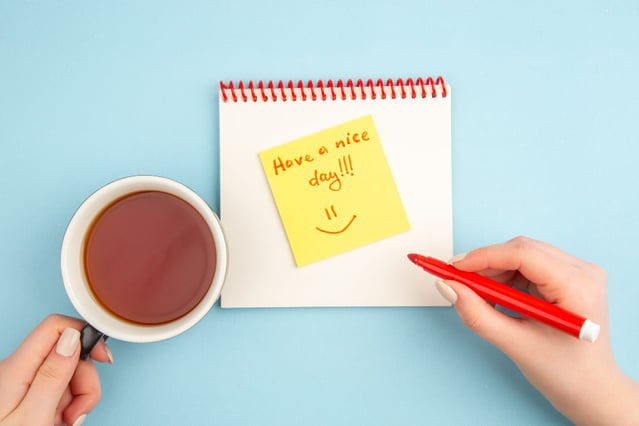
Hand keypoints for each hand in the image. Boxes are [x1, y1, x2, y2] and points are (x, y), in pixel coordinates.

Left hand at [0, 314, 111, 425]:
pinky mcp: (26, 396)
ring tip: (67, 423)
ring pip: (67, 373)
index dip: (84, 335)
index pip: (55, 327)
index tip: (102, 358)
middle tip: (78, 412)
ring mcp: (21, 383)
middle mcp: (16, 370)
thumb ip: (53, 375)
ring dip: (77, 397)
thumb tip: (72, 337)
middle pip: (67, 353)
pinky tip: (59, 422)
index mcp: (15, 369)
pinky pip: (58, 390)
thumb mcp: (33, 416)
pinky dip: (67, 406)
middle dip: (84, 380)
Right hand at [437, 236, 638, 424]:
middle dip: (486, 264)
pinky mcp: (569, 277)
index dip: (484, 257)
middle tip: (457, 281)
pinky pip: (529, 265)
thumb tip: (448, 287)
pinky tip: (497, 298)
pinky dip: (506, 277)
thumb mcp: (515, 344)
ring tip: (479, 296)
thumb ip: (477, 314)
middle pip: (522, 250)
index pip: (523, 254)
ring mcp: (578, 273)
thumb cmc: (565, 373)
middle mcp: (583, 273)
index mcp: (577, 287)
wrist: (591, 390)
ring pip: (523, 255)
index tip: (454, 267)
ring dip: (495, 271)